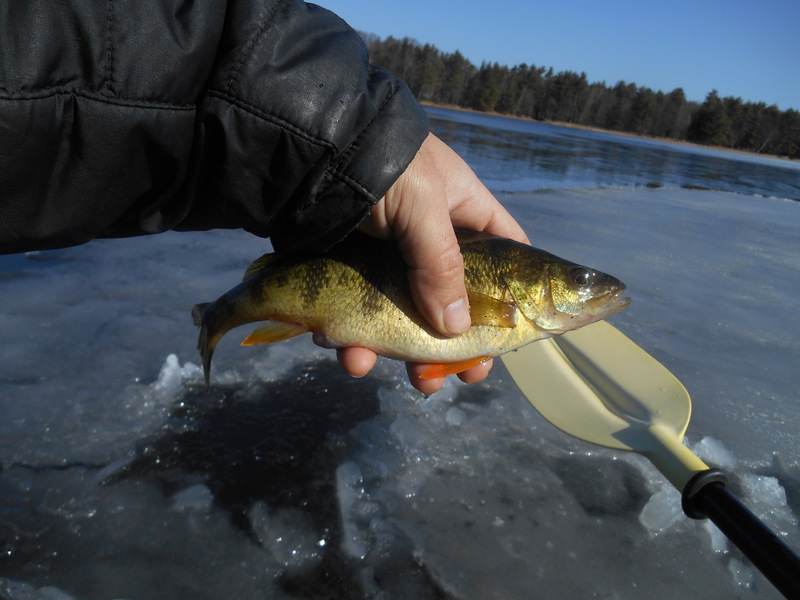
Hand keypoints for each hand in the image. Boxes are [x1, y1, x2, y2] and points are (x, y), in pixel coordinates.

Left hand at [335, 133, 529, 393]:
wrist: (302, 154)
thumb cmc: (378, 165)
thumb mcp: (422, 206)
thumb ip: (442, 266)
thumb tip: (456, 330)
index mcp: (463, 214)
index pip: (504, 259)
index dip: (510, 302)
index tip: (506, 341)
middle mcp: (429, 241)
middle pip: (453, 305)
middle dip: (446, 346)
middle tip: (444, 378)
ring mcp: (387, 262)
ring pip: (401, 319)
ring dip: (390, 352)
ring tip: (368, 367)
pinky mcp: (348, 276)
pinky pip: (358, 318)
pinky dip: (351, 341)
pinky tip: (343, 349)